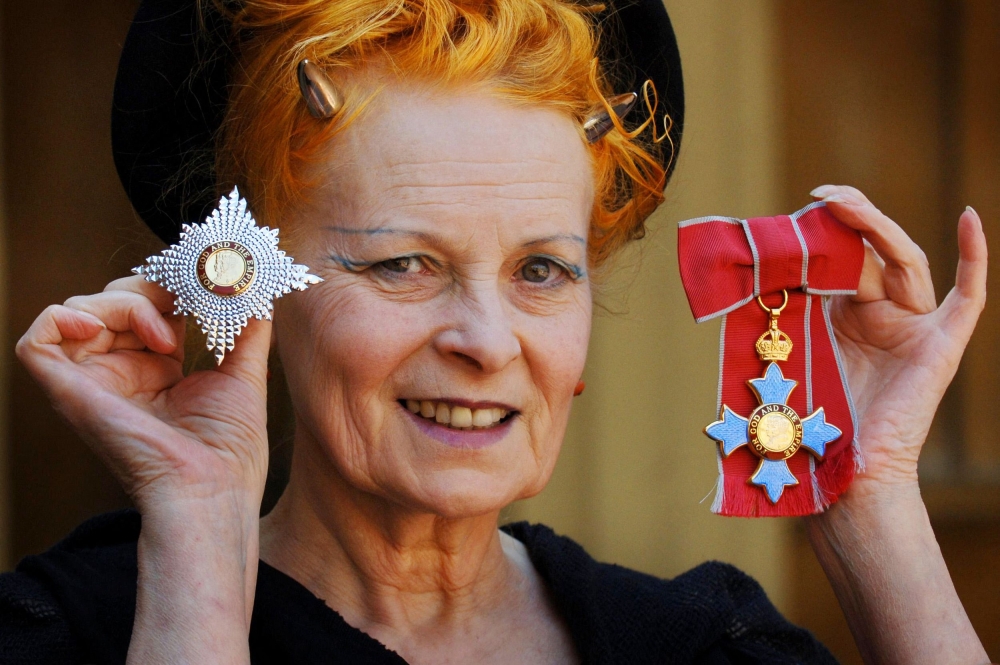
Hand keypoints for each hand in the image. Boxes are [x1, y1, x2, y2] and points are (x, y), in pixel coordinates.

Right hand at [15, 275, 270, 511]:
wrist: (213, 489)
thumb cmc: (230, 450)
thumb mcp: (244, 374)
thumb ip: (248, 329)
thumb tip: (252, 288)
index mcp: (157, 369)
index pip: (147, 306)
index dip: (170, 286)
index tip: (205, 285)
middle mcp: (122, 373)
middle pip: (112, 300)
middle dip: (149, 288)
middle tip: (185, 302)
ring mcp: (94, 382)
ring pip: (81, 310)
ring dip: (124, 303)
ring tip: (165, 335)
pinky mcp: (71, 394)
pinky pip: (37, 342)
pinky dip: (63, 319)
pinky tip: (102, 328)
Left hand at [810, 185, 986, 490]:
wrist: (846, 468)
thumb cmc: (816, 415)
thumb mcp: (796, 344)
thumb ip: (792, 305)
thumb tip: (760, 261)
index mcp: (851, 314)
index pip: (844, 258)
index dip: (826, 231)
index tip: (801, 206)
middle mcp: (886, 314)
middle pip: (873, 252)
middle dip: (849, 218)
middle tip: (820, 194)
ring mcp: (916, 327)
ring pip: (903, 261)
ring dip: (875, 227)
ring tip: (844, 200)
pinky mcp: (942, 345)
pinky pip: (966, 296)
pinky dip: (974, 255)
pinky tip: (970, 217)